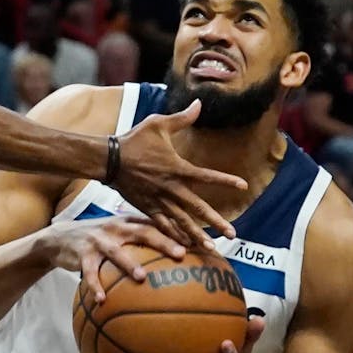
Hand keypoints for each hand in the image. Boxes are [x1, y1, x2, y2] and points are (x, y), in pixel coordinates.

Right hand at [42, 216, 187, 302]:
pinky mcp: (82, 253)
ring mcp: (98, 240)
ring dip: (129, 264)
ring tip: (142, 278)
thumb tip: (178, 258)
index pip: (158, 224)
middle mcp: (116, 227)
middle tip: (181, 254)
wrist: (61, 237)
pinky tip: (101, 300)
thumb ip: (143, 241)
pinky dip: (95, 286)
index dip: (179, 232)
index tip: (198, 242)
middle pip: (144, 233)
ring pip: (116, 252)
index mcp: (130, 222)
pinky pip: (89, 272)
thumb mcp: (120, 234)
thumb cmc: (100, 239)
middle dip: (163, 242)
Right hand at [114, 99, 246, 248]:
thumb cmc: (134, 140)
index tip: (243, 186)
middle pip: (198, 209)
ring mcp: (159, 201)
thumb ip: (182, 118)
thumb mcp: (158, 124)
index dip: (226, 180)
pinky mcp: (147, 208)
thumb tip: (199, 103)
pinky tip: (184, 247)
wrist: (109, 160)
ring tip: (211, 249)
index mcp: (177, 168)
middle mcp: (171, 188)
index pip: (207, 176)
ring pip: (182, 222)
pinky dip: (174, 236)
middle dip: (216, 223)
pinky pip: (163, 226)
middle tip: (232, 235)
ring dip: (197, 236)